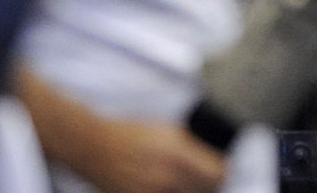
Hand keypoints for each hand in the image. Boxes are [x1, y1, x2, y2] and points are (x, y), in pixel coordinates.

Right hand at [72, 116, 226, 192]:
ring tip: (185, 183)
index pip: (217, 173)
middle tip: (206, 179)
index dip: (222, 172)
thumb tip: (212, 153)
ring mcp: (152, 192)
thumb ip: (190, 143)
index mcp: (178, 153)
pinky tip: (169, 188)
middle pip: (206, 190)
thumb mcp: (167, 129)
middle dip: (209, 184)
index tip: (221, 169)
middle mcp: (167, 176)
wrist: (94, 147)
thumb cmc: (130, 133)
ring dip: (192, 191)